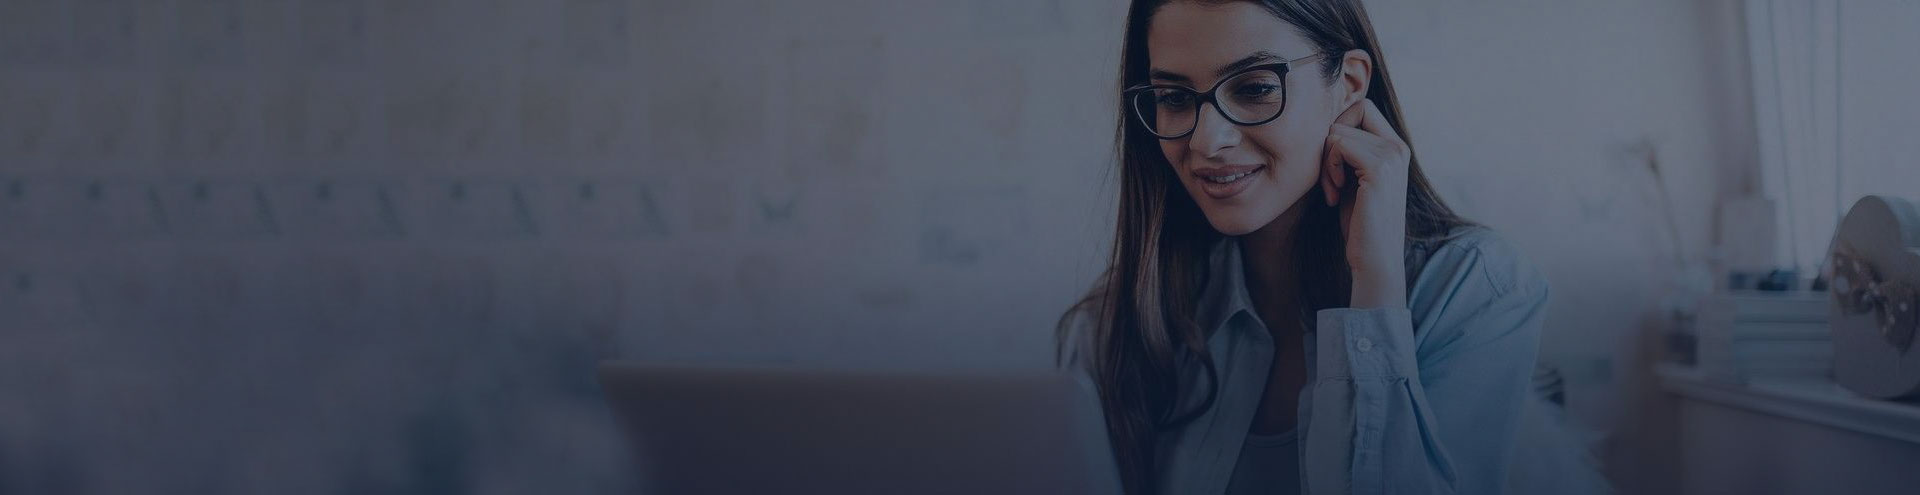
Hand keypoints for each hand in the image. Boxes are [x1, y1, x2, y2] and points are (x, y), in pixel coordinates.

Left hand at [1319, 99, 1409, 308]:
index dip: (1339, 129)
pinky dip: (1328, 168)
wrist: (1374, 258)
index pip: (1362, 108)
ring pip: (1338, 132)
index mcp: (1396, 147)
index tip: (1334, 163)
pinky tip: (1334, 194)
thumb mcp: (1354, 180)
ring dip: (1325, 161)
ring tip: (1332, 191)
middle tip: (1329, 175)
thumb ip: (1349, 151)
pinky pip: (1338, 145)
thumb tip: (1326, 125)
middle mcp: (1398, 147)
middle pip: (1352, 111)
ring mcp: (1391, 156)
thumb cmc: (1359, 223)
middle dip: (1330, 140)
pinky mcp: (1379, 168)